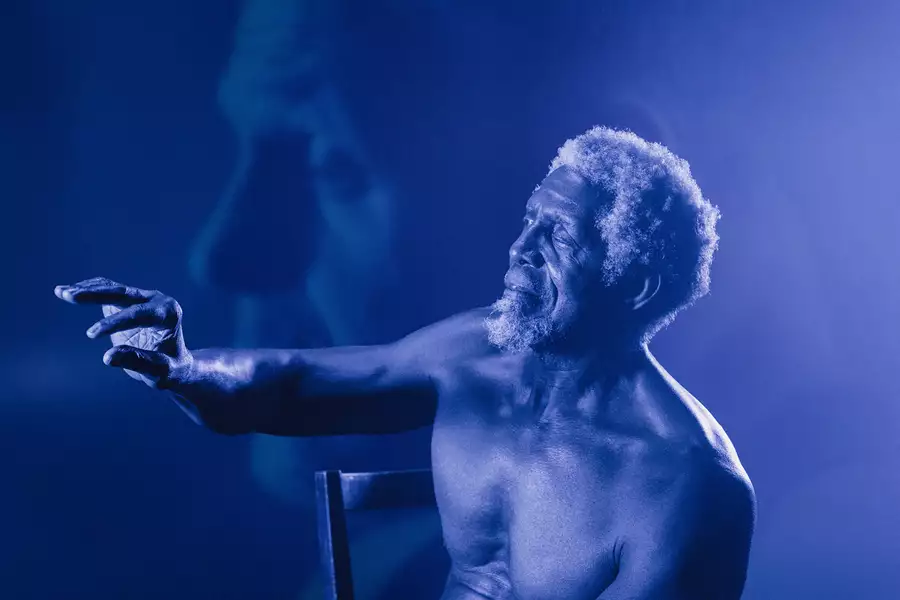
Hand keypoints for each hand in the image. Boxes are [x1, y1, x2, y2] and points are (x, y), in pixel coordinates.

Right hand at [55, 277, 192, 388]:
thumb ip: (138, 362)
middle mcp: (157, 301)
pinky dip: (87, 290)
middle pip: (124, 294)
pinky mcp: (129, 301)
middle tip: (71, 296)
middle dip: (97, 294)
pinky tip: (66, 291)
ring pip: (113, 289)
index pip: (139, 314)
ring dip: (87, 290)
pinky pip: (107, 290)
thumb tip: (108, 357)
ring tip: (61, 292)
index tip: (91, 334)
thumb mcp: (160, 372)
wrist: (175, 363)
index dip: (115, 322)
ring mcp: (143, 298)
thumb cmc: (170, 370)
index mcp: (169, 314)